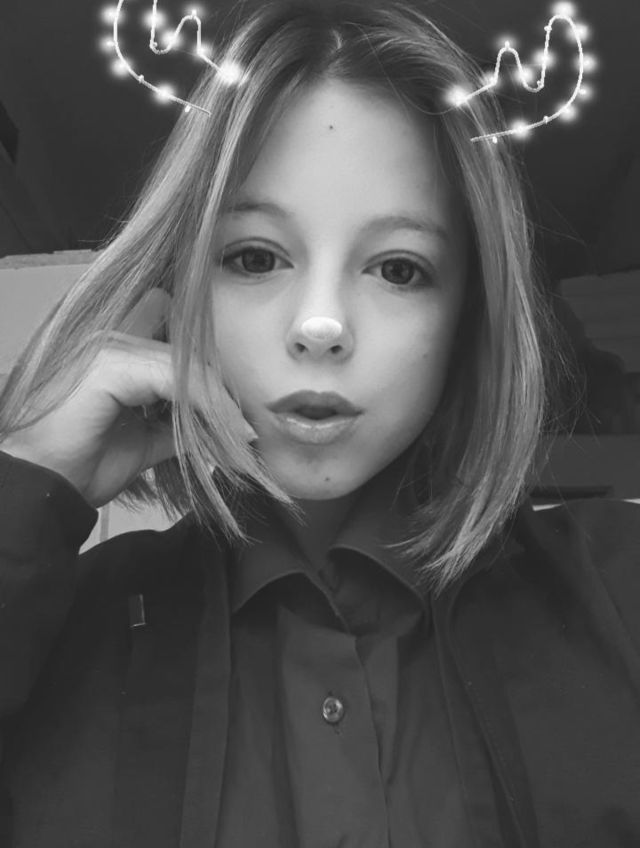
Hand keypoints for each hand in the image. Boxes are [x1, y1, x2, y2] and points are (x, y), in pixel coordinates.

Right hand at [0, 289, 256, 506]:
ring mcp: (109, 347)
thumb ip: (175, 425)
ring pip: (186, 365)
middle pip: (188, 354)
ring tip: (241, 432)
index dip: (211, 380)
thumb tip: (215, 426)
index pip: (179, 351)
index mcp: (118, 354)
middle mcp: (113, 340)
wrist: (41, 488)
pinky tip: (224, 428)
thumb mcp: (142, 442)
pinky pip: (174, 378)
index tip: (239, 417)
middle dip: (221, 390)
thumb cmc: (81, 466)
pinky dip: (204, 404)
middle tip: (247, 425)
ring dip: (218, 400)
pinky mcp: (110, 364)